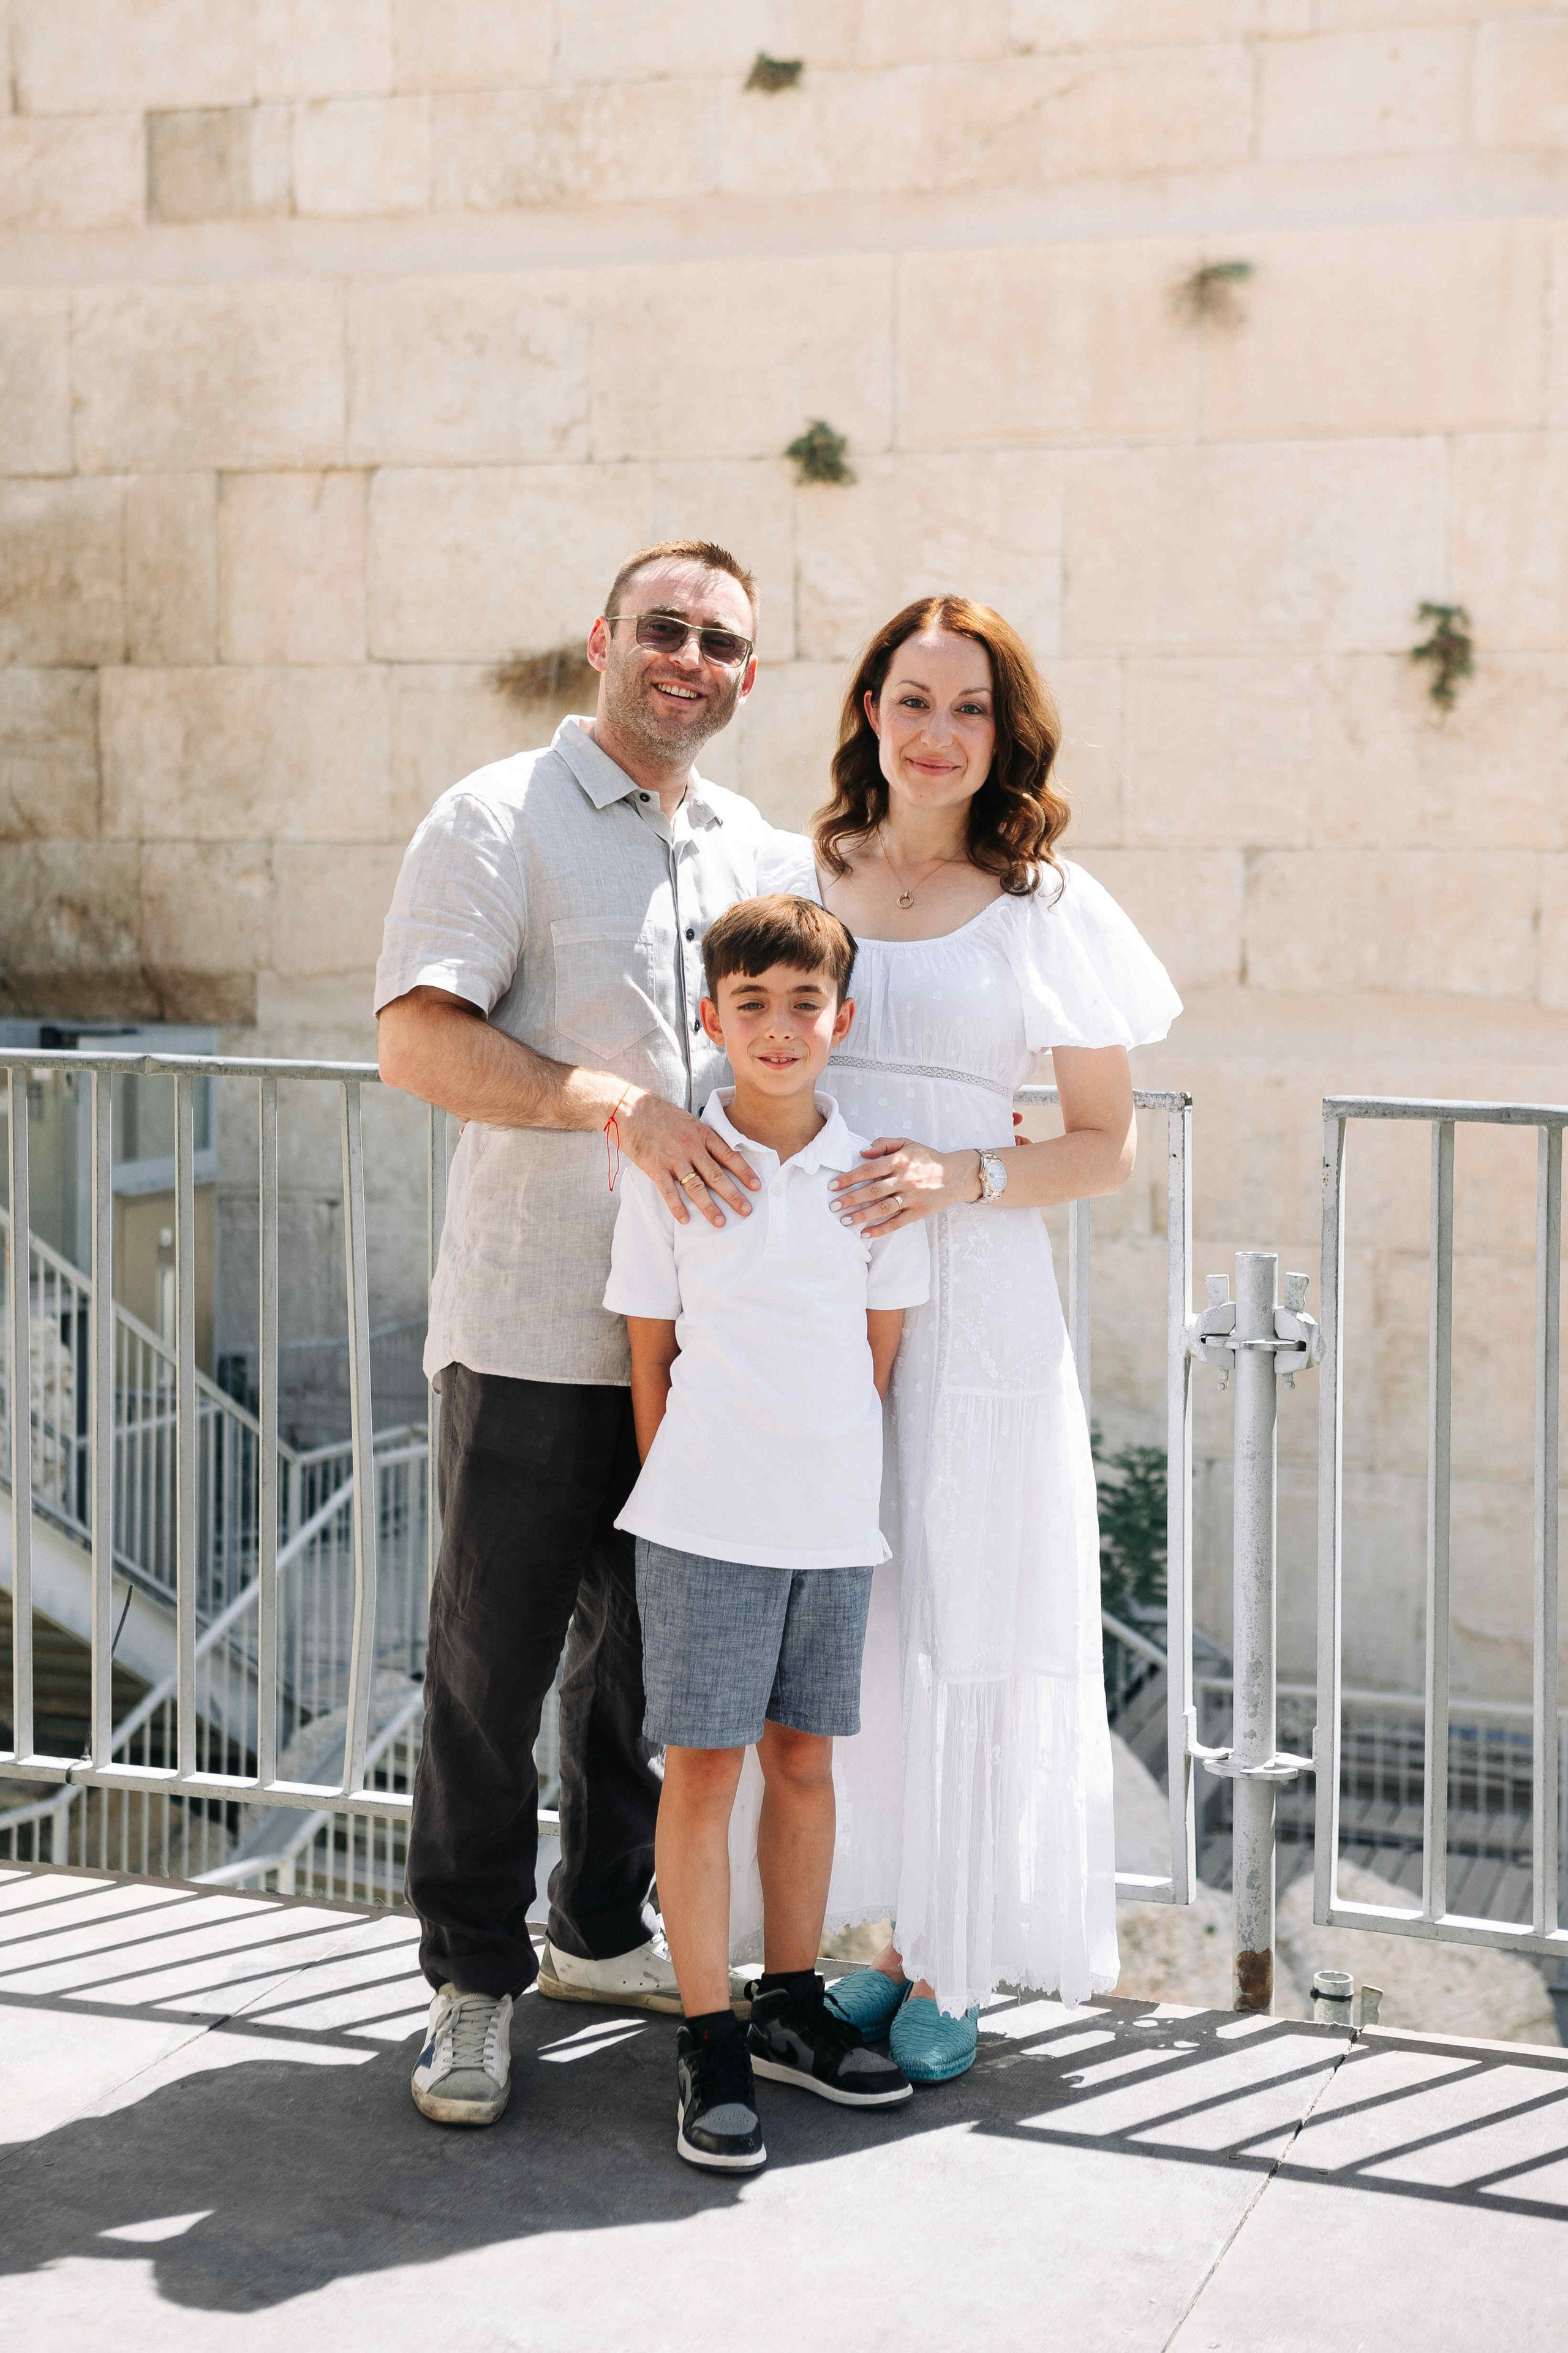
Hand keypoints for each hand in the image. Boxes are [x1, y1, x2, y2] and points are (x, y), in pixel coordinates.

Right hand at [621, 1091, 759, 1226]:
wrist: (629, 1107)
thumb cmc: (659, 1114)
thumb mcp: (688, 1120)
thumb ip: (701, 1137)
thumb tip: (718, 1152)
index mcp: (701, 1134)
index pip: (728, 1155)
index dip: (744, 1172)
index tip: (757, 1186)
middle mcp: (691, 1147)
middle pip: (716, 1175)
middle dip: (733, 1195)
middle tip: (746, 1211)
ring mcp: (673, 1158)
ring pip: (695, 1186)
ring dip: (709, 1206)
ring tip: (720, 1222)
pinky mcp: (654, 1166)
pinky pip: (668, 1190)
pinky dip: (676, 1206)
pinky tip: (685, 1220)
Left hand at [828, 1135, 979, 1235]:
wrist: (957, 1174)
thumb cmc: (928, 1158)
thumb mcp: (908, 1143)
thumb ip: (884, 1144)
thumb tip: (862, 1152)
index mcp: (899, 1161)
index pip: (868, 1170)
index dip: (849, 1178)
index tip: (833, 1185)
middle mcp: (904, 1179)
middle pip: (872, 1191)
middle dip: (850, 1199)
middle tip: (833, 1205)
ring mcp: (912, 1197)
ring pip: (882, 1208)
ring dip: (862, 1215)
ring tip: (844, 1220)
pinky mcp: (919, 1212)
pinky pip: (897, 1222)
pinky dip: (881, 1229)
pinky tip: (865, 1234)